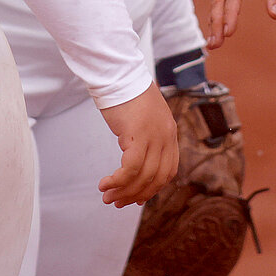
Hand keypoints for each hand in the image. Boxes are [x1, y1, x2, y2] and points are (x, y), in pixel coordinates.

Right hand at [97, 83, 178, 206]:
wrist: (119, 73)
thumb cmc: (126, 93)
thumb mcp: (144, 118)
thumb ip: (145, 137)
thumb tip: (134, 158)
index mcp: (170, 133)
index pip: (168, 171)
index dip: (153, 188)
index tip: (137, 197)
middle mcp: (166, 136)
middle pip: (156, 178)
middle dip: (136, 195)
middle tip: (118, 202)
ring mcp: (154, 136)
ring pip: (143, 177)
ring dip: (123, 191)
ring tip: (107, 197)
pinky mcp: (138, 134)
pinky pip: (130, 168)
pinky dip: (118, 180)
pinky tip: (105, 184)